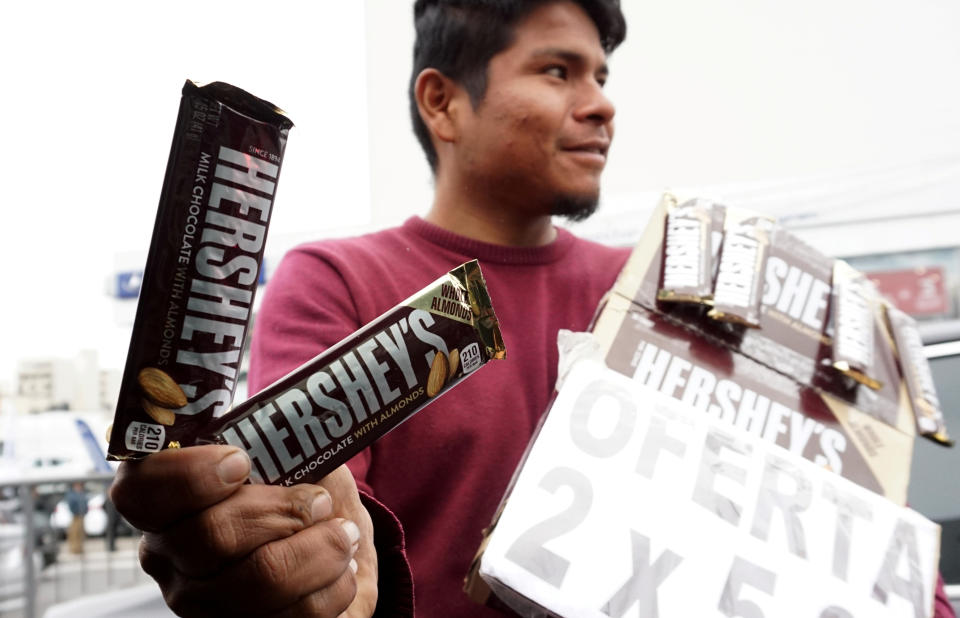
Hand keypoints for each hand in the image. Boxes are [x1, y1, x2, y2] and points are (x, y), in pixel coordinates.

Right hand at [110, 446, 377, 616]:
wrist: (336, 546)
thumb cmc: (301, 487)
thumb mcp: (290, 449)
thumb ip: (278, 435)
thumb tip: (300, 417)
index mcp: (166, 502)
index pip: (139, 490)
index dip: (186, 476)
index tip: (241, 461)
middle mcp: (171, 559)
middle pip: (209, 537)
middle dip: (281, 512)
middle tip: (318, 500)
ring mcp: (203, 605)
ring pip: (258, 582)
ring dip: (320, 551)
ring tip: (345, 534)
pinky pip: (293, 616)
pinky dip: (334, 585)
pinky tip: (342, 567)